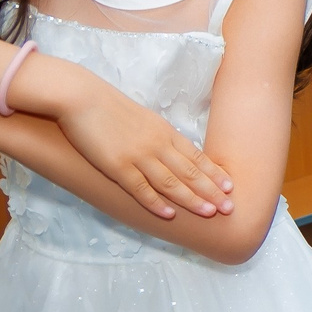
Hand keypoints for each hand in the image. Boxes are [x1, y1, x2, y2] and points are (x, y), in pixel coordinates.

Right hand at [51, 73, 233, 219]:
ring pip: (171, 182)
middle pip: (189, 171)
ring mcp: (138, 155)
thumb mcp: (142, 118)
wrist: (80, 96)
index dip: (214, 173)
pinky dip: (155, 202)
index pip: (196, 156)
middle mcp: (157, 144)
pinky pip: (140, 188)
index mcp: (164, 132)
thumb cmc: (108, 107)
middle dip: (212, 191)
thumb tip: (170, 148)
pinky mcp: (116, 165)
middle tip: (231, 207)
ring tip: (210, 213)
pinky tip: (169, 215)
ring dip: (192, 199)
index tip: (231, 186)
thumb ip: (157, 135)